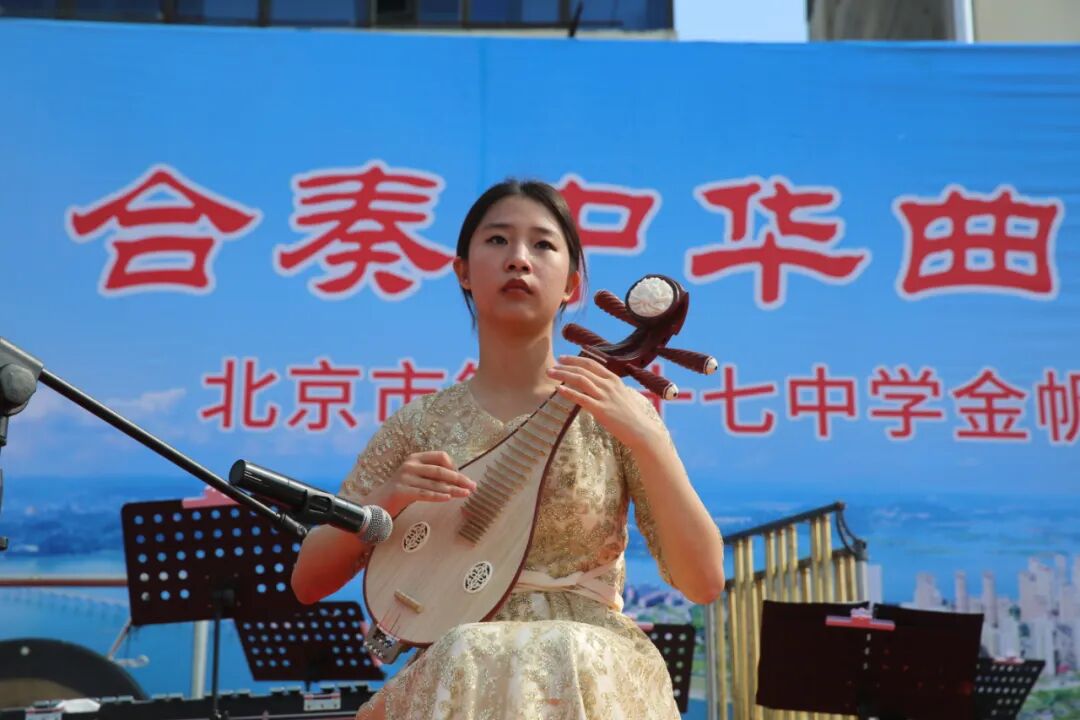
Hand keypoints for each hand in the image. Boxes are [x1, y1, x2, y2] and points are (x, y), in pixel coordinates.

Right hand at [366, 451, 474, 516]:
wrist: (378, 502)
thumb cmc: (402, 490)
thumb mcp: (417, 478)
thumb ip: (432, 476)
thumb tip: (458, 480)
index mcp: (416, 458)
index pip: (441, 456)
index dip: (454, 466)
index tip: (463, 478)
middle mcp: (410, 464)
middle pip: (440, 470)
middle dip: (459, 479)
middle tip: (473, 486)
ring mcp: (404, 477)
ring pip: (434, 483)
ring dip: (452, 489)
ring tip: (465, 494)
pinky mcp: (400, 490)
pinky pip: (423, 493)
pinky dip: (437, 496)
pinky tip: (448, 498)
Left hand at [547, 354, 662, 452]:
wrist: (641, 430)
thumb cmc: (631, 415)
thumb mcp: (621, 395)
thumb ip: (609, 388)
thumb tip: (595, 385)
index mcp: (614, 379)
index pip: (591, 364)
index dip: (575, 359)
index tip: (562, 359)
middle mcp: (609, 385)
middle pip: (583, 370)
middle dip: (565, 367)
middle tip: (551, 367)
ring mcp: (605, 397)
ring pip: (580, 380)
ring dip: (563, 375)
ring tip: (550, 374)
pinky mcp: (601, 410)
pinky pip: (581, 398)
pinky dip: (568, 392)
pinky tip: (558, 389)